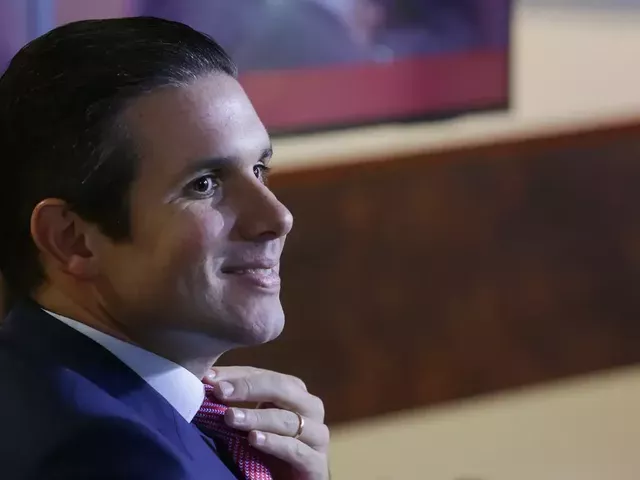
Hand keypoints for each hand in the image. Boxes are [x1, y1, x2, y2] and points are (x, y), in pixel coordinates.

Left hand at [204, 366, 329, 479]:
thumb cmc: (271, 452)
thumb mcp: (253, 423)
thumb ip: (238, 404)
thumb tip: (207, 384)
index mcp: (294, 392)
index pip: (263, 375)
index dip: (237, 374)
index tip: (209, 377)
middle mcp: (309, 408)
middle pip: (281, 388)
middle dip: (248, 387)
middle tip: (220, 391)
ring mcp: (316, 435)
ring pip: (287, 419)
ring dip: (256, 417)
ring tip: (230, 417)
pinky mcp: (316, 464)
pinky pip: (295, 449)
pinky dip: (274, 443)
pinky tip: (254, 439)